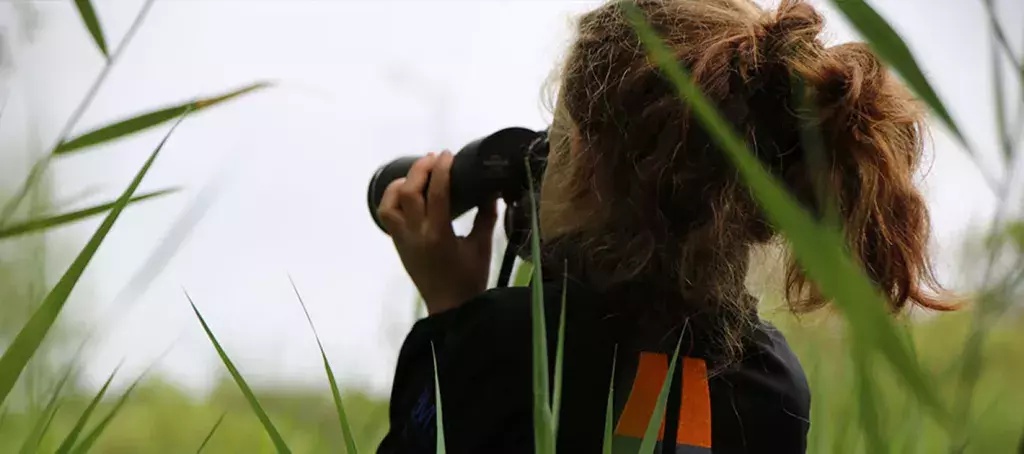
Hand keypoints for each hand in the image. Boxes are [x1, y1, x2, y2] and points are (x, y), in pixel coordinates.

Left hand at [377, 150, 497, 314]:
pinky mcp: (398, 245)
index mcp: (439, 235)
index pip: (436, 193)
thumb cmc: (469, 279)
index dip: (441, 170)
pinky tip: (407, 193)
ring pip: (389, 203)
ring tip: (417, 175)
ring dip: (401, 183)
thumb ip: (486, 217)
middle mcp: (416, 235)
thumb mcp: (481, 247)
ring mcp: (403, 240)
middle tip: (434, 158)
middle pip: (408, 192)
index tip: (448, 155)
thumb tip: (491, 192)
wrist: (450, 308)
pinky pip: (388, 216)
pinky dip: (392, 199)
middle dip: (420, 169)